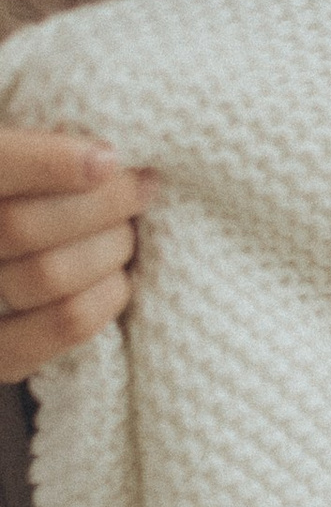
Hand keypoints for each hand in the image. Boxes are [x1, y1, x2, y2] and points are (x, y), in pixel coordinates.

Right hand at [0, 130, 157, 381]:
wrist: (27, 266)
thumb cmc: (48, 200)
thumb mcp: (40, 163)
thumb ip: (51, 150)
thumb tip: (108, 158)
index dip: (47, 163)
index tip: (110, 159)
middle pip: (21, 226)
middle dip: (103, 204)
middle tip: (142, 187)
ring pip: (48, 275)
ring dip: (111, 248)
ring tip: (126, 232)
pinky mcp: (0, 355)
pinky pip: (65, 323)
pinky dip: (108, 296)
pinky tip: (118, 278)